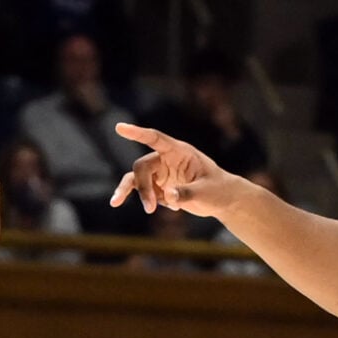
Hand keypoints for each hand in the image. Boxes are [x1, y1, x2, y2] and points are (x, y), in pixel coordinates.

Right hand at [111, 123, 244, 220]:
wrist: (222, 200)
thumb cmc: (218, 190)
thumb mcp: (206, 193)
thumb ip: (187, 193)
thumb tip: (168, 196)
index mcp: (179, 152)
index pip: (155, 139)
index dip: (137, 133)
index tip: (120, 128)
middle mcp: (166, 159)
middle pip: (142, 166)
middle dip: (142, 187)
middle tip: (150, 208)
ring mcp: (162, 173)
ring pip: (136, 179)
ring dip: (133, 192)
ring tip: (114, 203)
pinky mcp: (160, 187)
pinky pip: (145, 193)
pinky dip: (151, 202)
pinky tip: (174, 209)